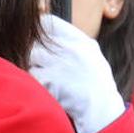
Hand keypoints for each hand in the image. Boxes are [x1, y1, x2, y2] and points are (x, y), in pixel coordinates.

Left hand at [29, 14, 125, 132]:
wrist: (102, 110)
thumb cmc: (97, 84)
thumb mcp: (92, 56)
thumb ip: (74, 43)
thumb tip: (50, 32)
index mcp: (80, 41)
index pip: (50, 22)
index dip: (39, 28)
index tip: (35, 37)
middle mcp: (70, 49)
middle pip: (37, 41)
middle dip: (34, 53)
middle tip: (38, 63)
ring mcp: (60, 64)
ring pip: (31, 57)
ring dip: (33, 67)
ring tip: (43, 77)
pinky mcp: (51, 80)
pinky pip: (32, 75)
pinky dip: (34, 82)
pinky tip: (44, 88)